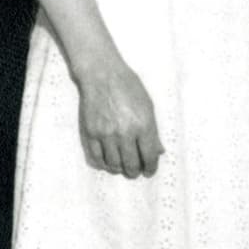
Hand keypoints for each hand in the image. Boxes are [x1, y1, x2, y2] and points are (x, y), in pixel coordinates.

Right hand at [72, 53, 161, 177]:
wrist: (102, 76)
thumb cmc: (129, 88)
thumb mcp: (149, 107)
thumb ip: (153, 132)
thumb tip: (158, 152)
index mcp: (143, 125)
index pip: (149, 156)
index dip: (151, 167)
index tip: (149, 171)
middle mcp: (124, 132)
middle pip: (131, 164)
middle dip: (135, 172)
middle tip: (137, 172)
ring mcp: (105, 134)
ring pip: (113, 164)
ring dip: (120, 169)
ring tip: (124, 168)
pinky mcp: (90, 134)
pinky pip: (96, 158)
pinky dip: (103, 164)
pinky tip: (108, 163)